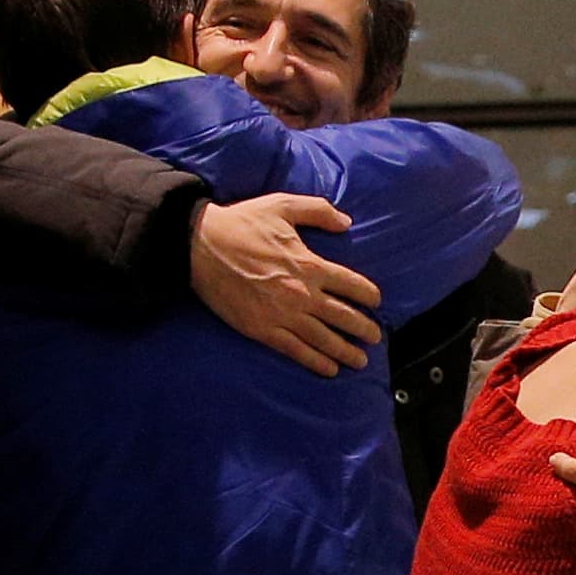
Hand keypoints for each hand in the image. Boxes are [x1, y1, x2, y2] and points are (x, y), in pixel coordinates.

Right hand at [191, 195, 381, 377]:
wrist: (199, 246)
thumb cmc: (242, 223)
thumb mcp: (283, 205)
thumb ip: (319, 211)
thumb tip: (346, 222)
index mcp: (310, 264)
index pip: (352, 285)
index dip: (369, 295)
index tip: (376, 301)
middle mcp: (302, 293)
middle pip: (343, 316)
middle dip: (364, 329)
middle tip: (376, 338)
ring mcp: (282, 315)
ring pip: (323, 339)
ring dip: (346, 351)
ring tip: (360, 361)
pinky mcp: (262, 329)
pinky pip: (296, 350)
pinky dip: (315, 361)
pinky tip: (329, 369)